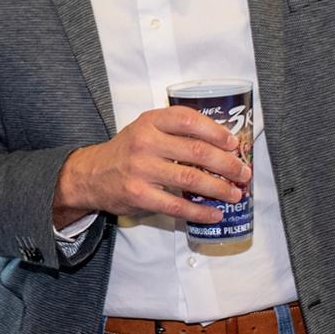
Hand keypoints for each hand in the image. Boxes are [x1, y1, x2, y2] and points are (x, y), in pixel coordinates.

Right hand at [53, 106, 248, 228]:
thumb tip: (222, 146)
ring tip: (235, 193)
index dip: (215, 131)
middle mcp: (145, 142)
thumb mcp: (145, 130)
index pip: (188, 120)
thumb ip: (175, 132)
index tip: (233, 143)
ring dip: (219, 188)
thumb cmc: (127, 151)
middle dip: (226, 163)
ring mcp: (141, 170)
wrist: (91, 175)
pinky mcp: (139, 195)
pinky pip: (177, 205)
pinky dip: (200, 211)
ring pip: (190, 178)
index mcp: (150, 121)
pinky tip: (214, 213)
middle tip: (243, 172)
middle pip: (196, 151)